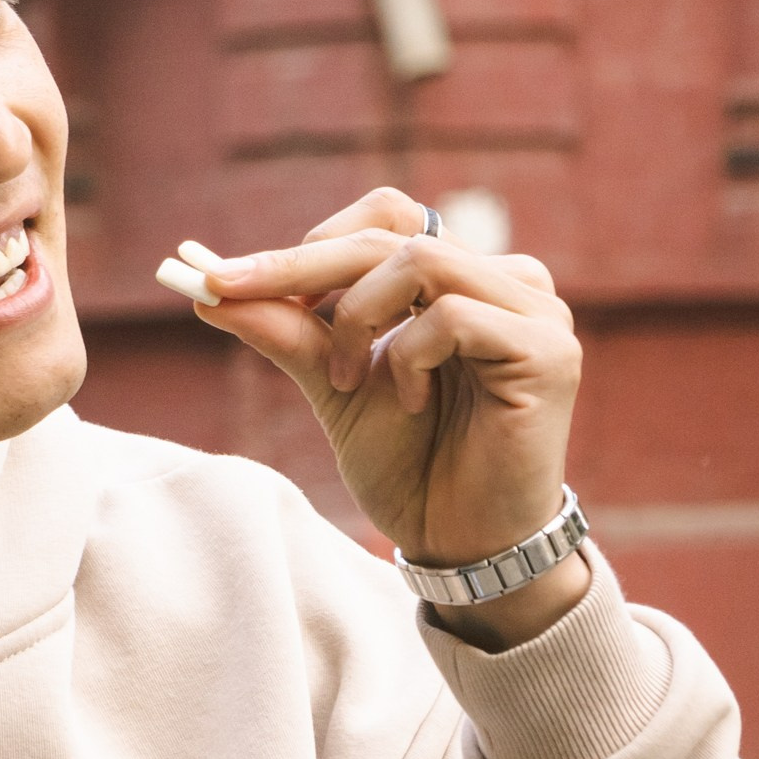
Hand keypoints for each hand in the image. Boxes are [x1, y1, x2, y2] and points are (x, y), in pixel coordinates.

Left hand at [185, 189, 585, 645]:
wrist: (460, 543)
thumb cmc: (411, 466)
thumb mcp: (335, 386)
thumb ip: (289, 331)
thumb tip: (209, 285)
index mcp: (462, 279)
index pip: (388, 215)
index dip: (316, 238)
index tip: (235, 277)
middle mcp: (505, 282)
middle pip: (394, 232)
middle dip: (302, 266)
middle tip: (231, 290)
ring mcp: (535, 311)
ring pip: (422, 258)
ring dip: (359, 316)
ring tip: (347, 380)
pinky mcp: (548, 349)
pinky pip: (453, 316)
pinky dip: (409, 356)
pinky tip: (413, 403)